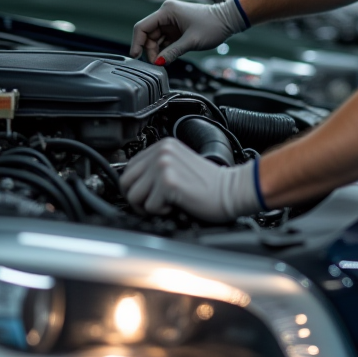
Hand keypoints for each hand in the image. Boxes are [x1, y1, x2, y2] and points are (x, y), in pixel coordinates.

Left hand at [119, 138, 262, 221]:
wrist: (231, 191)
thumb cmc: (209, 184)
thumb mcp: (179, 164)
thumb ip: (157, 167)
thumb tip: (131, 183)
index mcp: (163, 145)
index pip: (129, 167)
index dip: (135, 185)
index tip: (147, 194)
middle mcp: (161, 152)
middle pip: (126, 181)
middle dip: (137, 197)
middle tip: (155, 202)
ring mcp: (164, 165)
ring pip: (134, 195)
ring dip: (148, 205)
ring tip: (167, 202)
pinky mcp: (168, 182)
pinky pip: (149, 206)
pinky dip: (162, 211)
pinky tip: (177, 204)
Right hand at [130, 0, 246, 64]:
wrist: (228, 21)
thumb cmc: (212, 26)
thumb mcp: (191, 42)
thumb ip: (172, 52)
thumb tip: (157, 63)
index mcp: (167, 11)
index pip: (142, 26)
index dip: (137, 42)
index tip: (136, 56)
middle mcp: (166, 14)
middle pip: (148, 34)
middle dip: (149, 49)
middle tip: (156, 63)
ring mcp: (171, 21)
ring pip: (155, 38)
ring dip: (157, 51)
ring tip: (163, 62)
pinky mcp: (176, 28)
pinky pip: (164, 40)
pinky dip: (164, 49)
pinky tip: (166, 58)